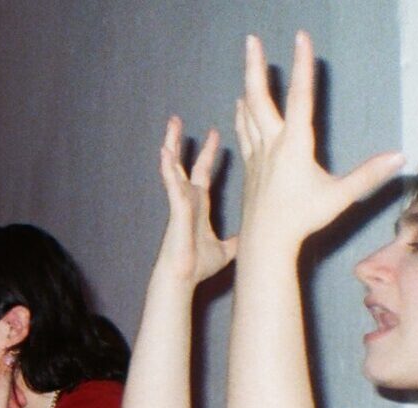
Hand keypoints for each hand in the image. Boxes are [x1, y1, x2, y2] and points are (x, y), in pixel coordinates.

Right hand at [154, 115, 238, 287]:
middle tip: (179, 120)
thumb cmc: (199, 266)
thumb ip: (237, 239)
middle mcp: (188, 198)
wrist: (184, 277)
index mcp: (199, 204)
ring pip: (174, 167)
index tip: (215, 135)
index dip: (207, 154)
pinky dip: (168, 167)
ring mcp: (180, 201)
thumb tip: (252, 237)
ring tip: (171, 124)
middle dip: (184, 142)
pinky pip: (171, 183)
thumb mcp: (227, 248)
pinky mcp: (176, 207)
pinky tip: (164, 151)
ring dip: (171, 145)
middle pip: (186, 164)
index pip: (203, 173)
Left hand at [229, 32, 403, 251]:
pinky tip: (239, 109)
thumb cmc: (302, 219)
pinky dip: (242, 115)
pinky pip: (244, 132)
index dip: (302, 65)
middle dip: (255, 66)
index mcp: (293, 144)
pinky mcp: (249, 167)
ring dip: (248, 87)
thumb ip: (369, 175)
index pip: (300, 96)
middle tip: (251, 40)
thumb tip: (401, 157)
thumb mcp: (340, 197)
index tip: (301, 38)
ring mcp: (257, 155)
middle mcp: (271, 144)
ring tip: (249, 68)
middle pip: (259, 97)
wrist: (265, 241)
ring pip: (248, 113)